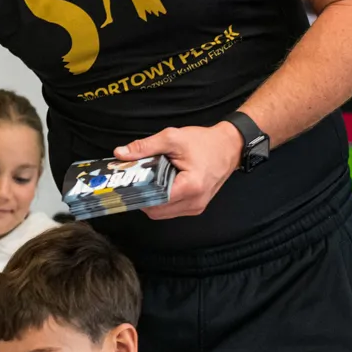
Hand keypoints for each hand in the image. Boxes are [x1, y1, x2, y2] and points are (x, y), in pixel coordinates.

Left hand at [115, 122, 242, 219]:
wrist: (229, 146)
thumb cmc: (205, 142)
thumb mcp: (172, 138)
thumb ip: (145, 147)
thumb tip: (121, 154)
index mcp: (190, 187)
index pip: (154, 199)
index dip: (137, 191)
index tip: (125, 182)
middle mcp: (194, 202)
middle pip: (155, 210)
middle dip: (141, 196)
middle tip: (133, 180)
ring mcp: (196, 207)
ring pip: (161, 213)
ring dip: (150, 199)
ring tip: (146, 181)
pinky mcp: (195, 206)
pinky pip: (170, 210)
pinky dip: (161, 200)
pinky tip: (159, 185)